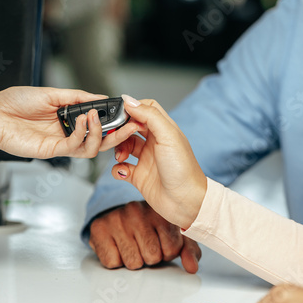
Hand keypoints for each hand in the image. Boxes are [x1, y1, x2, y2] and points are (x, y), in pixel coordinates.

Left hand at [0, 86, 138, 158]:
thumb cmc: (15, 102)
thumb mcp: (51, 94)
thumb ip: (77, 97)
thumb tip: (100, 97)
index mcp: (68, 118)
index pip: (96, 122)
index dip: (112, 120)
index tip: (124, 111)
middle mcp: (67, 132)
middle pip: (99, 140)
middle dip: (117, 134)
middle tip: (129, 123)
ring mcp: (60, 143)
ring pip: (90, 148)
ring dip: (98, 133)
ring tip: (94, 116)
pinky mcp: (51, 151)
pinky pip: (74, 147)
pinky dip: (81, 134)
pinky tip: (80, 120)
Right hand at [89, 201, 201, 271]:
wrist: (116, 216)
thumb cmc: (148, 228)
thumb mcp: (173, 236)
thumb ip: (188, 250)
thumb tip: (191, 267)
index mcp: (158, 211)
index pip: (172, 248)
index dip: (167, 253)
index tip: (160, 244)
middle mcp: (136, 211)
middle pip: (152, 257)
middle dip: (149, 258)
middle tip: (143, 246)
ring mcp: (116, 219)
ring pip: (133, 262)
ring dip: (133, 260)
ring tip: (131, 246)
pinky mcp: (99, 228)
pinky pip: (112, 262)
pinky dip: (115, 260)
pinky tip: (117, 247)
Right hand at [111, 95, 206, 229]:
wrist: (186, 202)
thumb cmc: (183, 169)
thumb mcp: (167, 136)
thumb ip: (149, 115)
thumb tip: (129, 100)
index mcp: (164, 129)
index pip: (145, 109)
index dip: (132, 109)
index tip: (121, 114)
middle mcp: (154, 142)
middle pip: (130, 127)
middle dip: (120, 130)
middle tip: (116, 136)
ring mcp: (146, 159)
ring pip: (123, 146)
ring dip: (117, 149)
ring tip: (120, 156)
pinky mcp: (139, 176)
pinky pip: (121, 168)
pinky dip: (117, 168)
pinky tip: (122, 171)